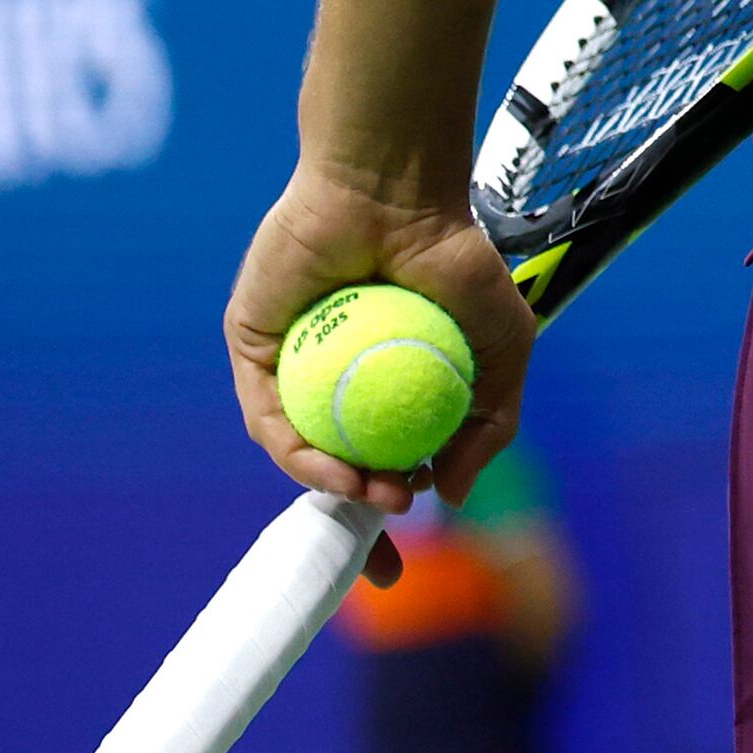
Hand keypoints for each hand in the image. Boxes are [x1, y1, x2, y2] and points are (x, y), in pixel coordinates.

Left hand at [222, 156, 535, 514]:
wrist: (396, 194)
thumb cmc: (454, 257)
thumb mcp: (501, 349)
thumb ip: (489, 423)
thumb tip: (452, 494)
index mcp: (380, 382)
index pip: (381, 460)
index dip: (392, 508)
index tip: (406, 559)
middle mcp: (329, 378)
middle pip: (333, 463)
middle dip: (355, 516)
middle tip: (390, 532)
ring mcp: (288, 365)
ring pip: (301, 445)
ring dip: (336, 485)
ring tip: (380, 497)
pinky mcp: (251, 347)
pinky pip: (269, 414)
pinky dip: (302, 452)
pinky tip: (341, 469)